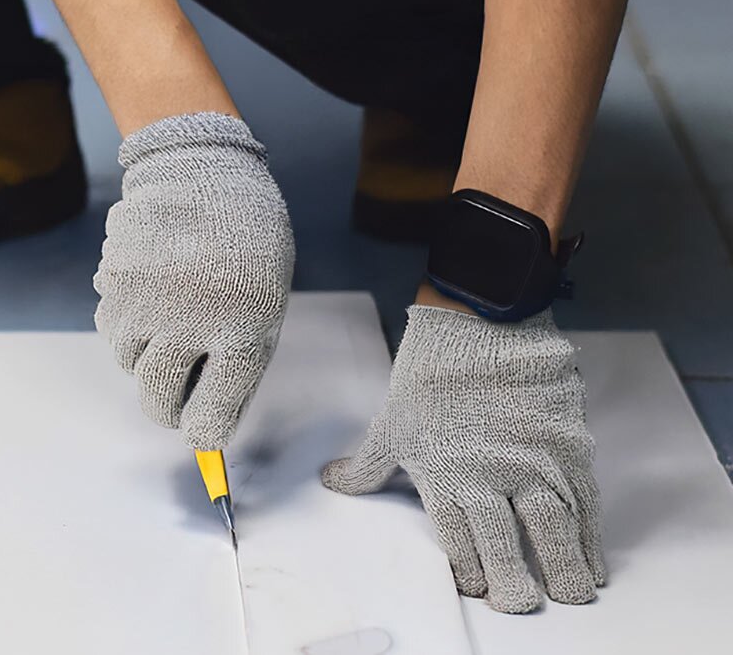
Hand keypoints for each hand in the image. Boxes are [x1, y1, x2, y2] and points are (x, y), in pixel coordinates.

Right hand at [94, 113, 294, 449]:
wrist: (204, 173)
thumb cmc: (247, 246)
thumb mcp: (265, 307)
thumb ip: (238, 365)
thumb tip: (207, 425)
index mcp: (239, 332)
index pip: (209, 419)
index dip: (204, 436)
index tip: (201, 435)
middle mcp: (186, 322)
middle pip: (158, 401)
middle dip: (168, 409)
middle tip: (178, 401)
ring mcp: (143, 302)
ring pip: (129, 365)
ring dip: (146, 358)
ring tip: (171, 323)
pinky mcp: (111, 282)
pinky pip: (110, 328)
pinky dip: (128, 325)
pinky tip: (152, 296)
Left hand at [322, 306, 604, 613]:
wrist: (479, 321)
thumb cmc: (429, 371)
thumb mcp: (390, 424)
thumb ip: (367, 465)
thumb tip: (333, 481)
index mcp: (443, 479)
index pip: (458, 545)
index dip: (470, 573)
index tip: (479, 588)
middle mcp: (489, 479)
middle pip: (505, 548)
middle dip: (515, 585)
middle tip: (522, 605)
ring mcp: (532, 463)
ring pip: (552, 532)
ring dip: (563, 569)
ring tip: (571, 594)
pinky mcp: (567, 446)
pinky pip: (584, 503)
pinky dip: (591, 535)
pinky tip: (594, 557)